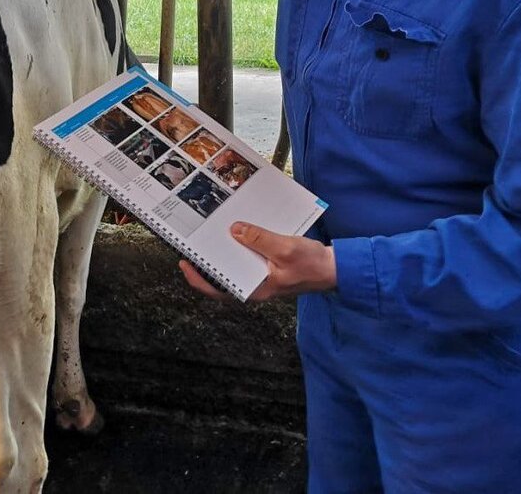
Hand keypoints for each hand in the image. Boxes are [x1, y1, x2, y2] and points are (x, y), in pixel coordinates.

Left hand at [179, 222, 336, 301]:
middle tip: (196, 243)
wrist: (335, 268)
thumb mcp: (284, 249)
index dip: (198, 279)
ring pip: (237, 265)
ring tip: (214, 234)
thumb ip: (259, 239)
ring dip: (226, 251)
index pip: (219, 291)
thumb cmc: (313, 264)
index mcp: (256, 289)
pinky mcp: (270, 267)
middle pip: (225, 276)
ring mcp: (263, 277)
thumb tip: (235, 230)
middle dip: (209, 261)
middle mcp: (256, 285)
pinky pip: (250, 257)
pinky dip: (243, 245)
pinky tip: (241, 232)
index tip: (185, 263)